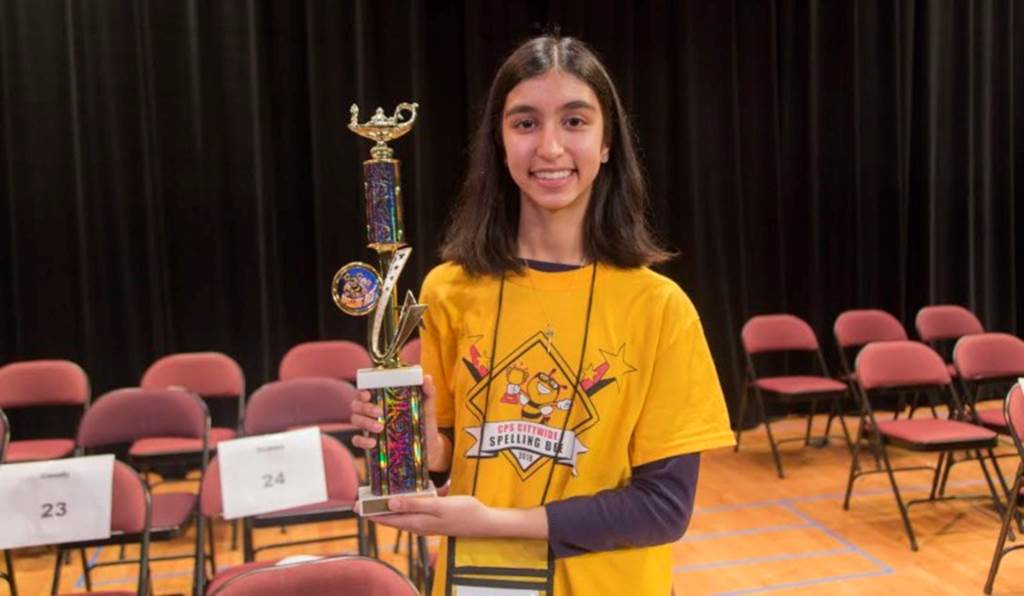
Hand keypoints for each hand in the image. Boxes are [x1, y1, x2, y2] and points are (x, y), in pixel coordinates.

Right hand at [350, 374, 449, 469]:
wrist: (430, 447)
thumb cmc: (424, 422)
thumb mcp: (428, 406)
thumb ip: (428, 391)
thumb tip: (426, 377)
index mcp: (383, 399)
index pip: (365, 391)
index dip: (362, 391)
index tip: (368, 394)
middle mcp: (373, 411)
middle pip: (356, 404)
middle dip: (364, 407)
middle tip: (379, 412)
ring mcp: (370, 427)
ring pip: (354, 420)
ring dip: (364, 422)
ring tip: (380, 428)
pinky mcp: (370, 443)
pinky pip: (356, 440)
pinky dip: (361, 441)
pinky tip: (373, 443)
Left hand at [370, 495, 547, 539]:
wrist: (484, 521)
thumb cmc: (463, 512)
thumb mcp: (437, 506)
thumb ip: (414, 505)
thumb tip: (390, 504)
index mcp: (417, 522)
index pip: (388, 519)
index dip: (371, 512)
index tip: (356, 505)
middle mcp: (419, 524)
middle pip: (392, 517)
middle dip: (376, 508)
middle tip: (362, 498)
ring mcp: (427, 521)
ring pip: (403, 513)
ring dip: (390, 505)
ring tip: (378, 494)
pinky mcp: (434, 516)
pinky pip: (415, 509)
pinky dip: (406, 502)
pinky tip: (406, 493)